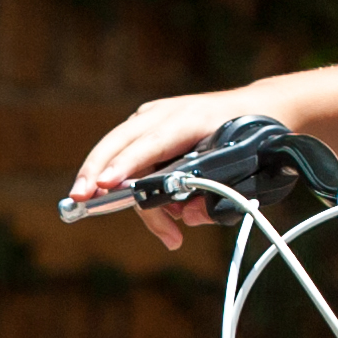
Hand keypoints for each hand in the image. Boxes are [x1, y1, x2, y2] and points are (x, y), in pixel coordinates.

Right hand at [68, 88, 276, 250]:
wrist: (258, 107)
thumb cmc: (251, 141)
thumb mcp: (243, 172)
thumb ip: (212, 200)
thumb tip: (181, 222)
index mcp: (190, 120)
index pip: (150, 144)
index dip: (125, 165)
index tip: (105, 184)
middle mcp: (164, 114)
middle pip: (117, 143)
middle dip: (95, 173)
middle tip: (79, 200)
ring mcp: (151, 116)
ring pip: (117, 152)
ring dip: (124, 193)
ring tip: (169, 231)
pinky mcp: (146, 125)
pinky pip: (126, 156)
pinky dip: (132, 186)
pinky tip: (166, 213)